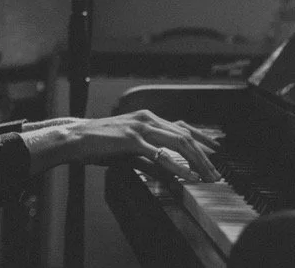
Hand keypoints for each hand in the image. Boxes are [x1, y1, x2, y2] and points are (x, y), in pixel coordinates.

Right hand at [69, 110, 221, 181]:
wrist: (77, 138)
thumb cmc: (101, 144)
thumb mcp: (131, 151)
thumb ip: (150, 160)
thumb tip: (170, 174)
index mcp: (149, 118)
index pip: (183, 126)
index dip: (203, 138)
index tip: (217, 151)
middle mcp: (148, 119)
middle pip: (185, 135)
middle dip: (204, 155)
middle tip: (215, 172)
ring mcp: (141, 127)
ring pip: (178, 141)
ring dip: (196, 160)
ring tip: (206, 176)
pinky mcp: (132, 139)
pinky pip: (159, 153)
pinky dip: (177, 165)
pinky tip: (186, 175)